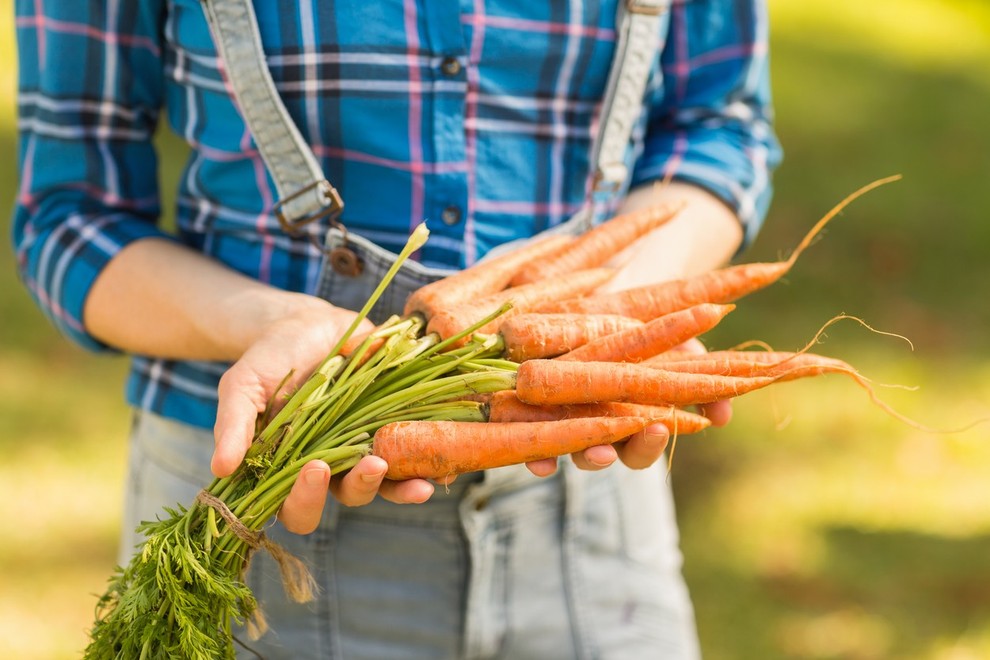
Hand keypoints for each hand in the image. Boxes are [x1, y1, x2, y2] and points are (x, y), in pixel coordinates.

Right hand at [210, 295, 433, 534]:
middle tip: (371, 465)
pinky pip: (412, 454)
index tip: (314, 469)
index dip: (305, 500)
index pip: (294, 506)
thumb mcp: (242, 385)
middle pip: (346, 498)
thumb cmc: (268, 359)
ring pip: (383, 484)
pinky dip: (428, 461)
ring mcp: (363, 448)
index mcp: (288, 468)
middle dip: (360, 488)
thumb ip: (234, 424)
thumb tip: (221, 469)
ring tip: (419, 481)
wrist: (306, 322)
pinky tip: (443, 465)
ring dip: (401, 486)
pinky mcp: (391, 425)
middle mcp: (329, 466)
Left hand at [522, 338, 732, 475]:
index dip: (646, 447)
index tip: (658, 429)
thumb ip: (704, 382)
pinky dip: (535, 455)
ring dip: (572, 452)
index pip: (638, 449)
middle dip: (608, 456)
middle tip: (609, 447)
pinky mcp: (526, 404)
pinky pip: (526, 436)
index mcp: (628, 419)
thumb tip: (723, 417)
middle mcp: (589, 423)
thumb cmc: (647, 324)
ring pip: (563, 447)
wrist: (598, 288)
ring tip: (587, 450)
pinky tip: (540, 464)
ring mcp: (557, 415)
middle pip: (598, 455)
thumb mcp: (680, 348)